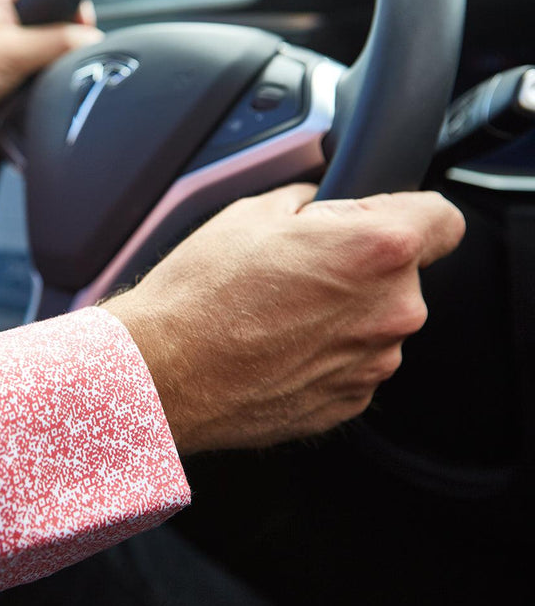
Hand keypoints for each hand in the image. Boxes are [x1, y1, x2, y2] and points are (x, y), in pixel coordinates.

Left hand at [0, 0, 103, 153]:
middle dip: (58, 43)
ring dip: (43, 69)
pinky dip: (32, 87)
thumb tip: (90, 40)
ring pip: (40, 54)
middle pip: (47, 24)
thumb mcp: (13, 51)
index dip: (68, 6)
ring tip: (34, 79)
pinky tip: (27, 93)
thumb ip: (57, 42)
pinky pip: (28, 78)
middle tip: (56, 58)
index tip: (81, 28)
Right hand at [102, 184, 465, 454]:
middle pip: (402, 276)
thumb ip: (309, 202)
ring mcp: (371, 364)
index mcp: (377, 250)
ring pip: (373, 323)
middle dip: (358, 267)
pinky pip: (351, 365)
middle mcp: (390, 312)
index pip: (443, 219)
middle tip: (293, 269)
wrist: (161, 373)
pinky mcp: (348, 404)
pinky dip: (322, 355)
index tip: (380, 220)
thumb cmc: (196, 297)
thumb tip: (320, 205)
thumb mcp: (250, 212)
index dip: (408, 213)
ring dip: (339, 315)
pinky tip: (271, 347)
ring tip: (272, 313)